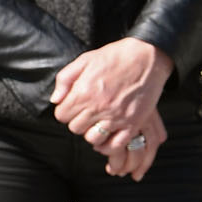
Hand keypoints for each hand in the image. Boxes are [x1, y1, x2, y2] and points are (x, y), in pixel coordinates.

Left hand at [51, 37, 172, 179]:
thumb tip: (55, 100)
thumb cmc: (113, 57)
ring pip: (94, 138)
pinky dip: (110, 145)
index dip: (65, 111)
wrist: (145, 57)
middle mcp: (98, 107)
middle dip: (78, 121)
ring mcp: (117, 117)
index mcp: (83, 93)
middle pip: (76, 128)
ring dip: (93, 133)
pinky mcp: (133, 123)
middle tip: (86, 113)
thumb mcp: (83, 61)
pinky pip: (116, 145)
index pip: (62, 116)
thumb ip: (64, 80)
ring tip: (97, 123)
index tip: (73, 106)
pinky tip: (108, 135)